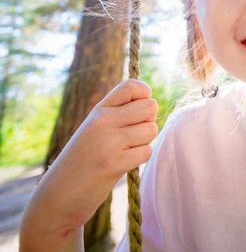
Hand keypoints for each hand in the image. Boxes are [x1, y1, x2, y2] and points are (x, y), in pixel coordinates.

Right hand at [20, 79, 157, 249]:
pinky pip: (146, 152)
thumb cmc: (84, 160)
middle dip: (148, 122)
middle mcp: (103, 121)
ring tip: (125, 152)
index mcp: (99, 110)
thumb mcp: (95, 129)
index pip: (132, 86)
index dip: (145, 96)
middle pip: (149, 107)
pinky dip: (139, 159)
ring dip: (144, 143)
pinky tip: (123, 165)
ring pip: (151, 130)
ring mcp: (108, 141)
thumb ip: (119, 114)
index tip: (139, 111)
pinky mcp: (113, 163)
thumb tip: (151, 103)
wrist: (58, 195)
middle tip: (133, 136)